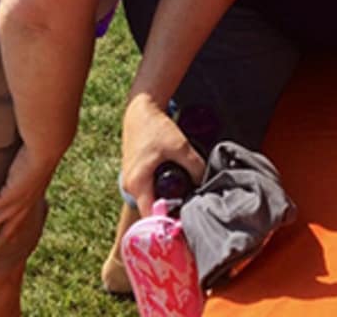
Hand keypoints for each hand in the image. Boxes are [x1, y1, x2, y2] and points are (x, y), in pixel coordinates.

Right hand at [0, 144, 58, 252]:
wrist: (46, 149)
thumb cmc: (43, 151)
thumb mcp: (38, 163)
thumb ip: (30, 168)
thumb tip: (26, 161)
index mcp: (36, 195)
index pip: (26, 215)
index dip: (20, 227)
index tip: (15, 237)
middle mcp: (29, 201)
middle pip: (13, 225)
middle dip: (3, 238)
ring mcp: (19, 201)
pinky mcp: (9, 196)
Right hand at [121, 94, 205, 214]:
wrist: (141, 110)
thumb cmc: (156, 128)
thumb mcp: (180, 147)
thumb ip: (194, 166)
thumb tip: (205, 182)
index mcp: (137, 183)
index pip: (150, 215)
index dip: (167, 222)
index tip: (185, 225)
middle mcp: (131, 186)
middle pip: (152, 209)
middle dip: (171, 211)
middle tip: (192, 212)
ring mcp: (132, 180)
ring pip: (151, 198)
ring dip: (168, 200)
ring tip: (188, 199)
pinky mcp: (137, 173)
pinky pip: (150, 189)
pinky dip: (163, 190)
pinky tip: (179, 187)